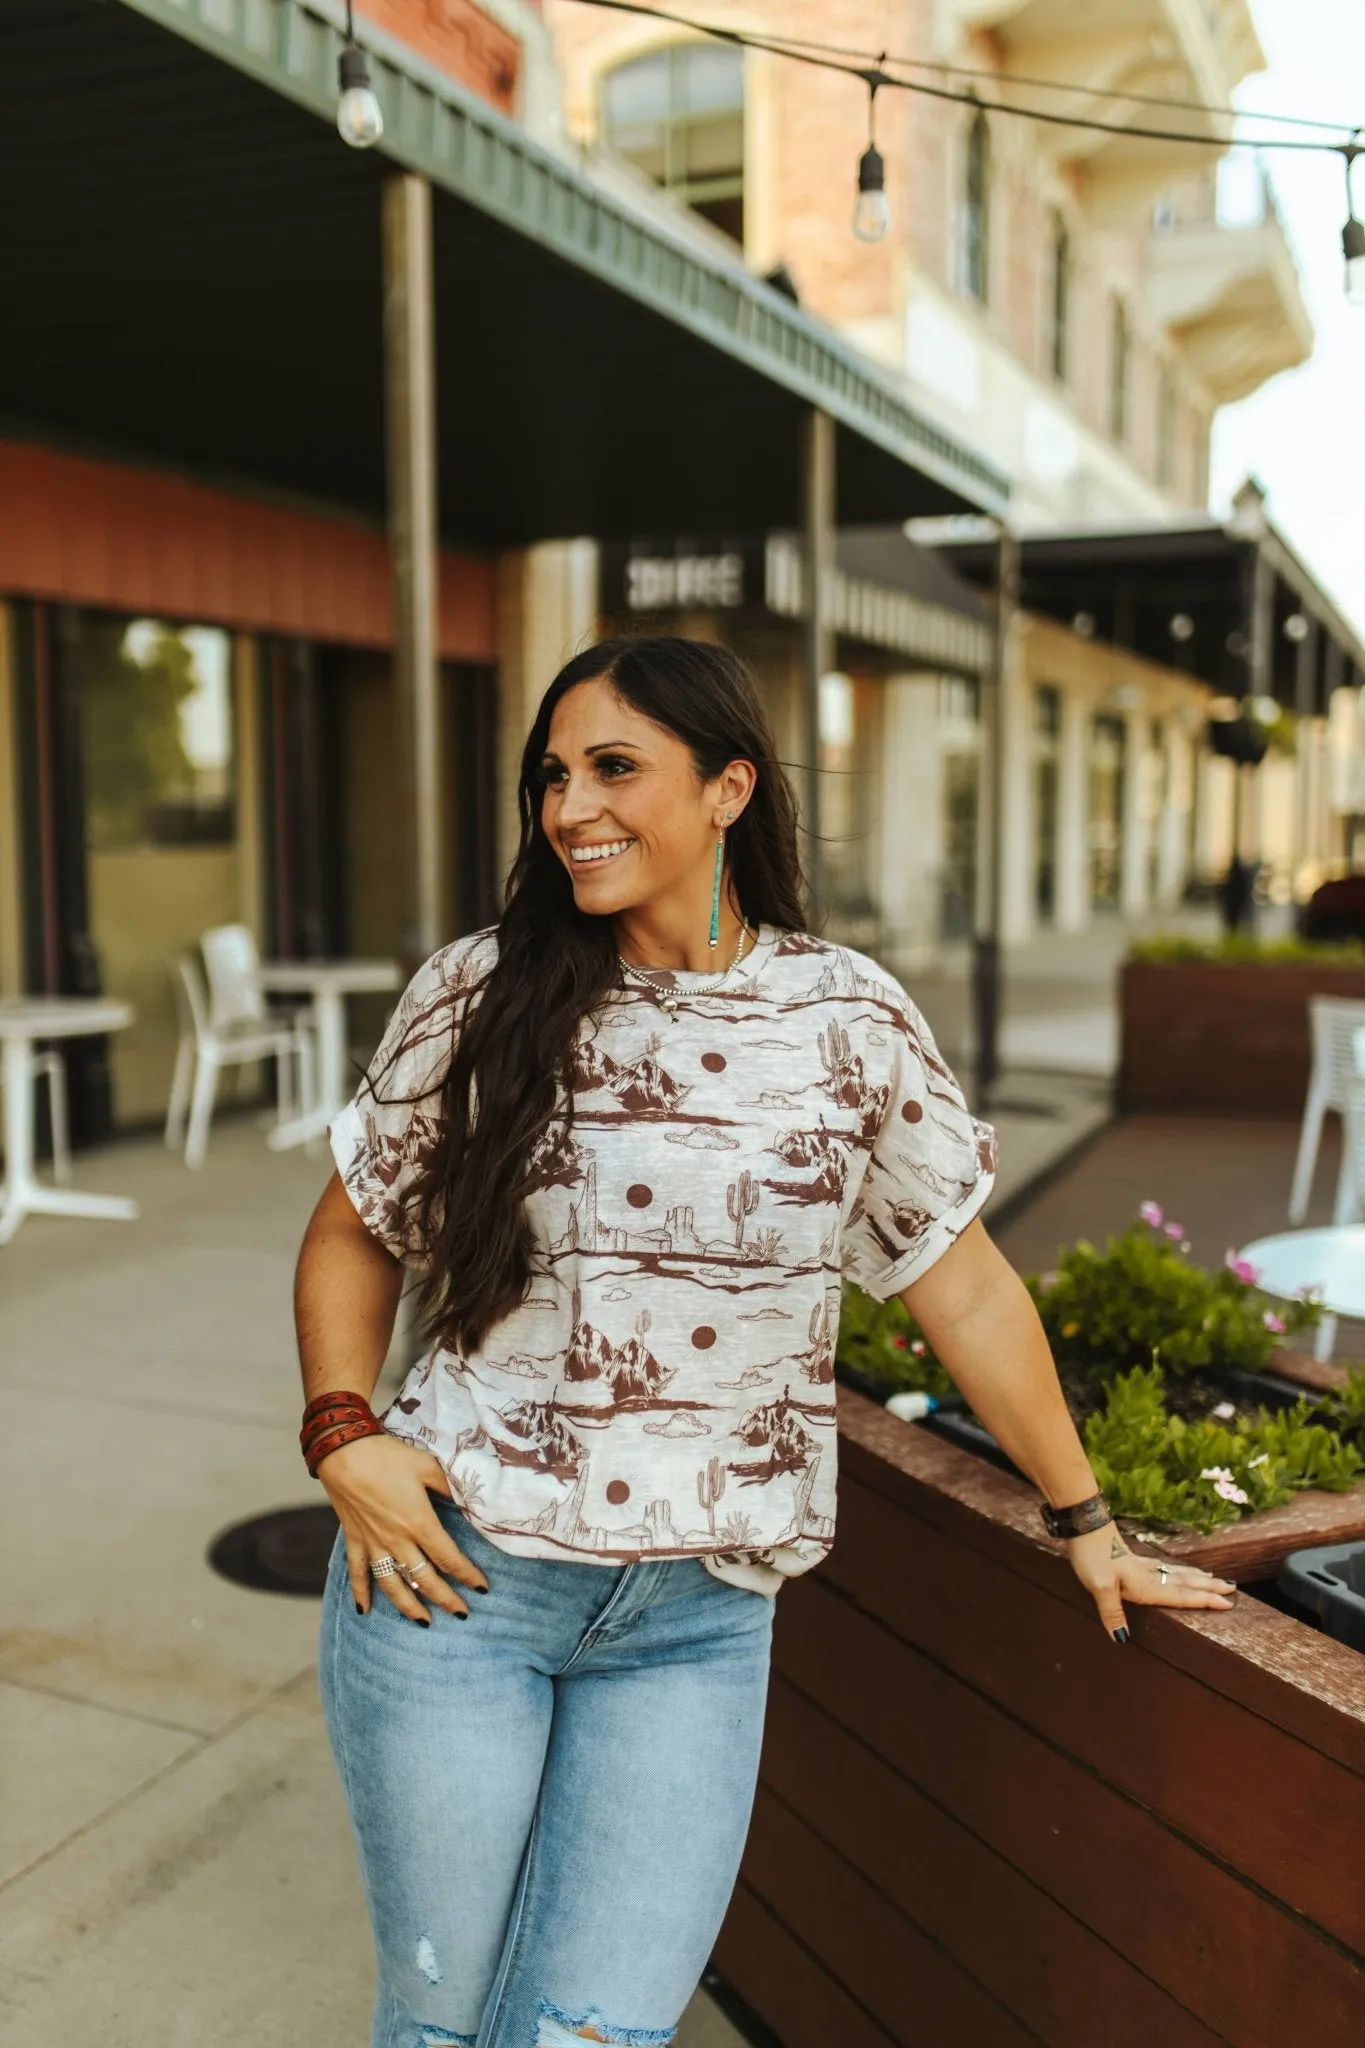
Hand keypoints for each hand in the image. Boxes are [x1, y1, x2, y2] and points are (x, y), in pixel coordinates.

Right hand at [318, 1433, 488, 1623]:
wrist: (343, 1450)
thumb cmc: (388, 1456)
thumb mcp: (428, 1466)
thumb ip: (449, 1488)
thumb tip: (469, 1503)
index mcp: (419, 1522)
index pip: (449, 1558)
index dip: (467, 1575)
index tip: (481, 1588)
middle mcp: (396, 1540)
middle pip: (425, 1579)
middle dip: (445, 1599)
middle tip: (462, 1614)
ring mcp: (373, 1543)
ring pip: (392, 1584)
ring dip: (409, 1606)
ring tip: (424, 1623)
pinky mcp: (354, 1538)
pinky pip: (356, 1573)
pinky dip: (360, 1593)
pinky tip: (364, 1611)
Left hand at [1066, 1523, 1235, 1642]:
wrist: (1084, 1526)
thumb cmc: (1091, 1556)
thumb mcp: (1098, 1586)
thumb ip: (1112, 1612)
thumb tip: (1122, 1639)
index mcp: (1145, 1584)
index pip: (1181, 1595)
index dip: (1204, 1600)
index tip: (1228, 1603)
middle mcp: (1148, 1575)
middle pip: (1185, 1582)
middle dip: (1209, 1587)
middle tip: (1233, 1588)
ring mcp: (1141, 1566)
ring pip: (1176, 1573)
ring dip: (1196, 1577)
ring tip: (1214, 1578)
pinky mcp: (1132, 1559)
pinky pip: (1164, 1568)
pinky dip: (1177, 1570)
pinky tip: (1175, 1569)